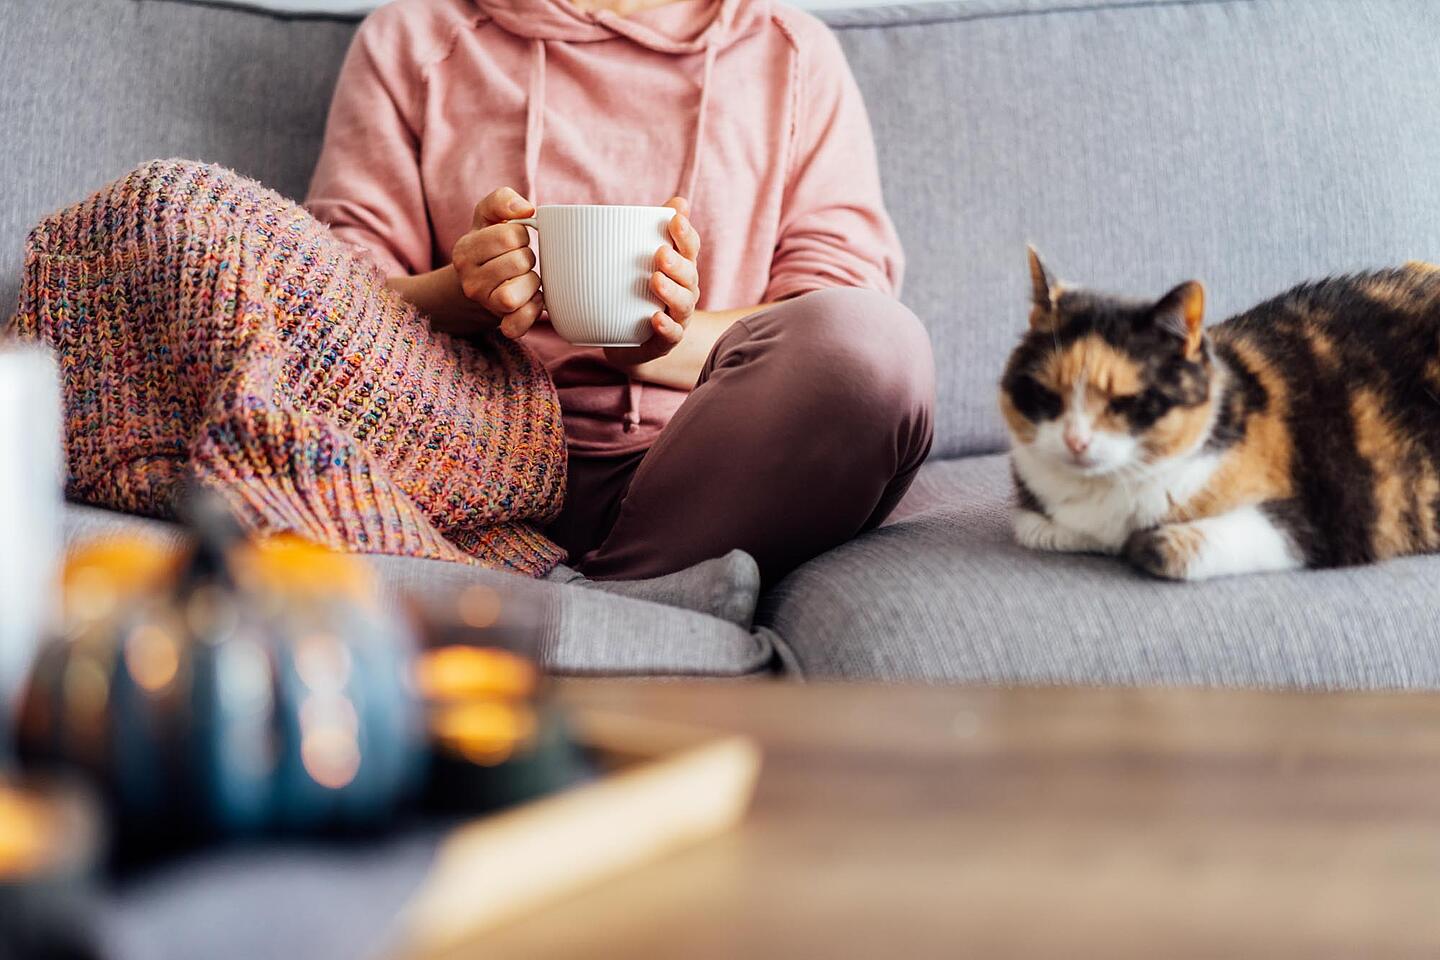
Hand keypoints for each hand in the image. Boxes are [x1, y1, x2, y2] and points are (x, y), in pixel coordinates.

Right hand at [451, 187, 543, 338]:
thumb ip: (501, 200)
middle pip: (519, 262)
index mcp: (465, 250)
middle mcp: (469, 280)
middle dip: (528, 258)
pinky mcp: (501, 325)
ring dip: (531, 284)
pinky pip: (517, 325)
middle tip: (521, 261)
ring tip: (527, 278)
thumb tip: (526, 209)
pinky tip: (533, 300)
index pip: (510, 235)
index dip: (521, 234)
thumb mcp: (488, 217)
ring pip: (515, 296)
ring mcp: (484, 305)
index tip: (516, 239)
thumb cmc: (490, 245)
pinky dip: (532, 312)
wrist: (479, 285)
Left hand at [604, 197, 700, 366]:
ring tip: (656, 280)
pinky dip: (666, 327)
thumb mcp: (644, 259)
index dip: (685, 233)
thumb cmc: (639, 291)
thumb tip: (678, 199)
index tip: (675, 218)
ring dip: (671, 291)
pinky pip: (671, 336)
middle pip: (688, 275)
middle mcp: (685, 291)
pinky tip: (656, 318)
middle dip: (677, 263)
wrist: (630, 340)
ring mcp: (678, 317)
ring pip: (683, 304)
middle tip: (660, 253)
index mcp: (681, 268)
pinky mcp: (665, 341)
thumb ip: (655, 229)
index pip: (689, 248)